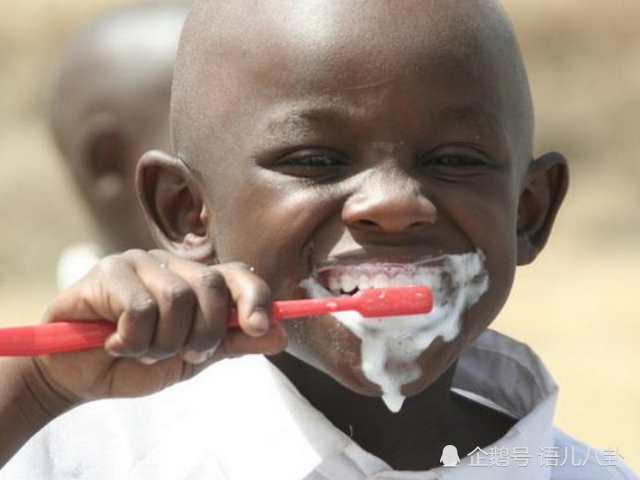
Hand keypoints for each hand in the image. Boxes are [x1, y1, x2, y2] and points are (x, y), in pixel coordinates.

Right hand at [31, 249, 286, 403]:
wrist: (80, 376)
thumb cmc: (138, 363)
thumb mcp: (192, 359)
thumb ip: (233, 343)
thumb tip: (281, 335)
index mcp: (197, 282)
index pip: (238, 275)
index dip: (256, 298)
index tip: (261, 327)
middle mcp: (172, 265)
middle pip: (210, 287)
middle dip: (203, 335)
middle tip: (183, 355)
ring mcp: (139, 262)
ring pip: (177, 298)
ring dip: (163, 343)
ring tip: (142, 351)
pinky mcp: (108, 272)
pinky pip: (140, 308)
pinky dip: (133, 340)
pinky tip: (114, 344)